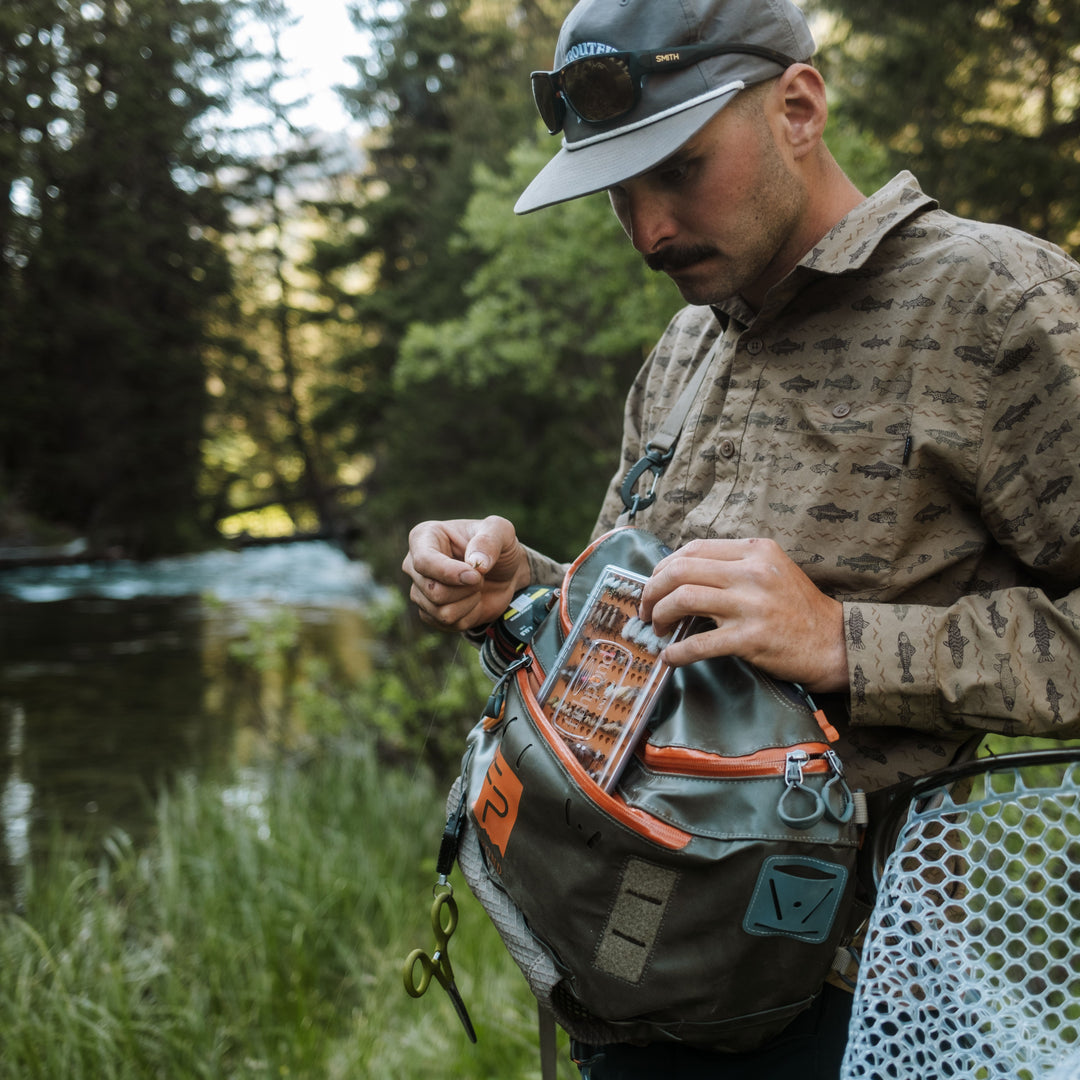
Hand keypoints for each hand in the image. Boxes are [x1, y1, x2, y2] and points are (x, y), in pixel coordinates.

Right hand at [402, 516, 530, 631]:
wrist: (505, 573)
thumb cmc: (498, 546)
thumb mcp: (502, 531)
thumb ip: (490, 540)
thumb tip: (476, 563)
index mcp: (424, 537)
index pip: (424, 561)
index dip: (449, 573)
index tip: (476, 575)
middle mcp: (414, 564)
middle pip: (432, 590)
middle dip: (466, 588)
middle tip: (481, 577)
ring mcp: (419, 590)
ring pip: (440, 611)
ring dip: (469, 602)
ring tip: (477, 587)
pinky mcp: (429, 613)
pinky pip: (447, 623)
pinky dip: (469, 615)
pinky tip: (473, 600)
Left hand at [640, 537, 847, 692]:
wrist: (834, 643)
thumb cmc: (797, 609)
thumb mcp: (771, 570)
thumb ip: (732, 566)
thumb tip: (680, 574)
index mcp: (755, 551)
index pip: (694, 549)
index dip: (664, 567)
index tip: (654, 584)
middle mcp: (752, 572)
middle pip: (681, 570)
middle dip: (652, 590)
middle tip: (645, 608)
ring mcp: (752, 605)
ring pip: (684, 599)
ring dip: (660, 614)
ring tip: (657, 628)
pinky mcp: (751, 638)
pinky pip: (699, 643)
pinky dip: (677, 651)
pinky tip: (670, 656)